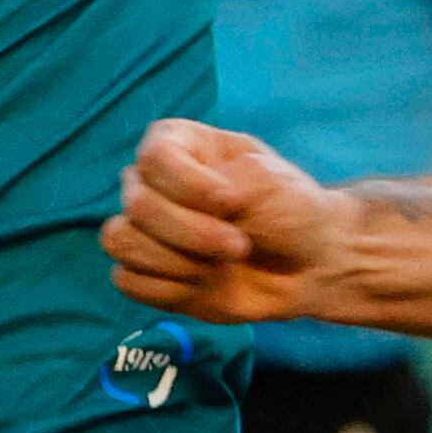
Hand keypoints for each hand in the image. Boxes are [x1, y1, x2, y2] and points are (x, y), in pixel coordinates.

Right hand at [105, 118, 354, 322]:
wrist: (309, 265)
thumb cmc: (291, 210)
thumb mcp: (271, 182)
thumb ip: (229, 182)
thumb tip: (192, 209)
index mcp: (180, 144)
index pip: (155, 157)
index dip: (188, 186)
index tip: (231, 202)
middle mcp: (155, 183)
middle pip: (137, 205)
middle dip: (192, 233)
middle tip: (240, 246)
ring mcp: (147, 228)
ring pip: (122, 242)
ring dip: (177, 262)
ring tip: (222, 264)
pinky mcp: (147, 271)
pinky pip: (128, 280)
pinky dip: (169, 288)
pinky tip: (205, 283)